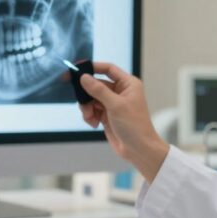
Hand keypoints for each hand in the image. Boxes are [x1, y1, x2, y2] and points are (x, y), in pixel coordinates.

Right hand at [79, 62, 168, 181]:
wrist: (138, 149)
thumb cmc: (134, 126)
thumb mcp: (116, 106)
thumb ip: (99, 90)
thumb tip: (84, 77)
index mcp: (128, 84)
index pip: (108, 69)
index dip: (94, 67)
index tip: (78, 69)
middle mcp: (120, 91)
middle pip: (96, 84)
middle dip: (87, 94)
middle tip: (80, 101)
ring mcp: (112, 104)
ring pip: (91, 98)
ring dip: (87, 107)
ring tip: (90, 117)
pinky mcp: (106, 115)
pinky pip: (92, 109)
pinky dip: (89, 115)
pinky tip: (93, 124)